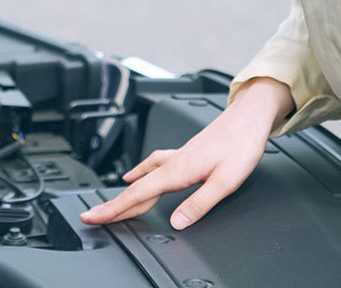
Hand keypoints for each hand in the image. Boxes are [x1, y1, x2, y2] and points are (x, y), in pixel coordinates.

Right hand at [78, 78, 292, 229]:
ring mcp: (177, 156)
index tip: (93, 217)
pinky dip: (140, 173)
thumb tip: (177, 223)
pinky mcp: (184, 153)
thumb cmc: (241, 145)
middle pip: (135, 188)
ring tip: (111, 202)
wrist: (248, 118)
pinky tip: (138, 174)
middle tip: (91, 215)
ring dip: (125, 191)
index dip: (114, 208)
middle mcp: (173, 162)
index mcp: (178, 171)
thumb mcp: (226, 181)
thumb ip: (199, 203)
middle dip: (112, 203)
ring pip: (143, 177)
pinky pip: (152, 166)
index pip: (138, 195)